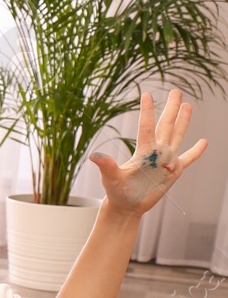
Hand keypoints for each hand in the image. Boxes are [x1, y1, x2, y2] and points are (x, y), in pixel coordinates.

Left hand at [90, 89, 207, 216]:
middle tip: (176, 91)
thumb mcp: (111, 178)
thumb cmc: (116, 191)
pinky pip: (188, 158)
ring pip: (177, 135)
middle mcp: (156, 151)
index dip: (147, 111)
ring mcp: (166, 160)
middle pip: (166, 125)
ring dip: (183, 121)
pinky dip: (196, 151)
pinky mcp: (174, 171)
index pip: (146, 126)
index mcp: (143, 150)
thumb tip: (93, 156)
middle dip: (171, 108)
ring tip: (187, 105)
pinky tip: (204, 141)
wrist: (127, 206)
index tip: (147, 94)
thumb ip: (106, 165)